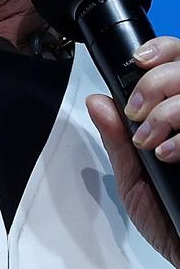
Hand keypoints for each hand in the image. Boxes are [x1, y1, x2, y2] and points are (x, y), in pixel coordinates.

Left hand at [86, 36, 179, 268]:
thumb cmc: (168, 217)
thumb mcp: (134, 178)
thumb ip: (117, 139)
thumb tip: (97, 102)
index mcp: (179, 113)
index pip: (179, 58)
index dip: (162, 51)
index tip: (140, 64)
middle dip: (156, 83)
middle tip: (138, 115)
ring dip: (168, 110)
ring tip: (151, 141)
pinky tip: (170, 154)